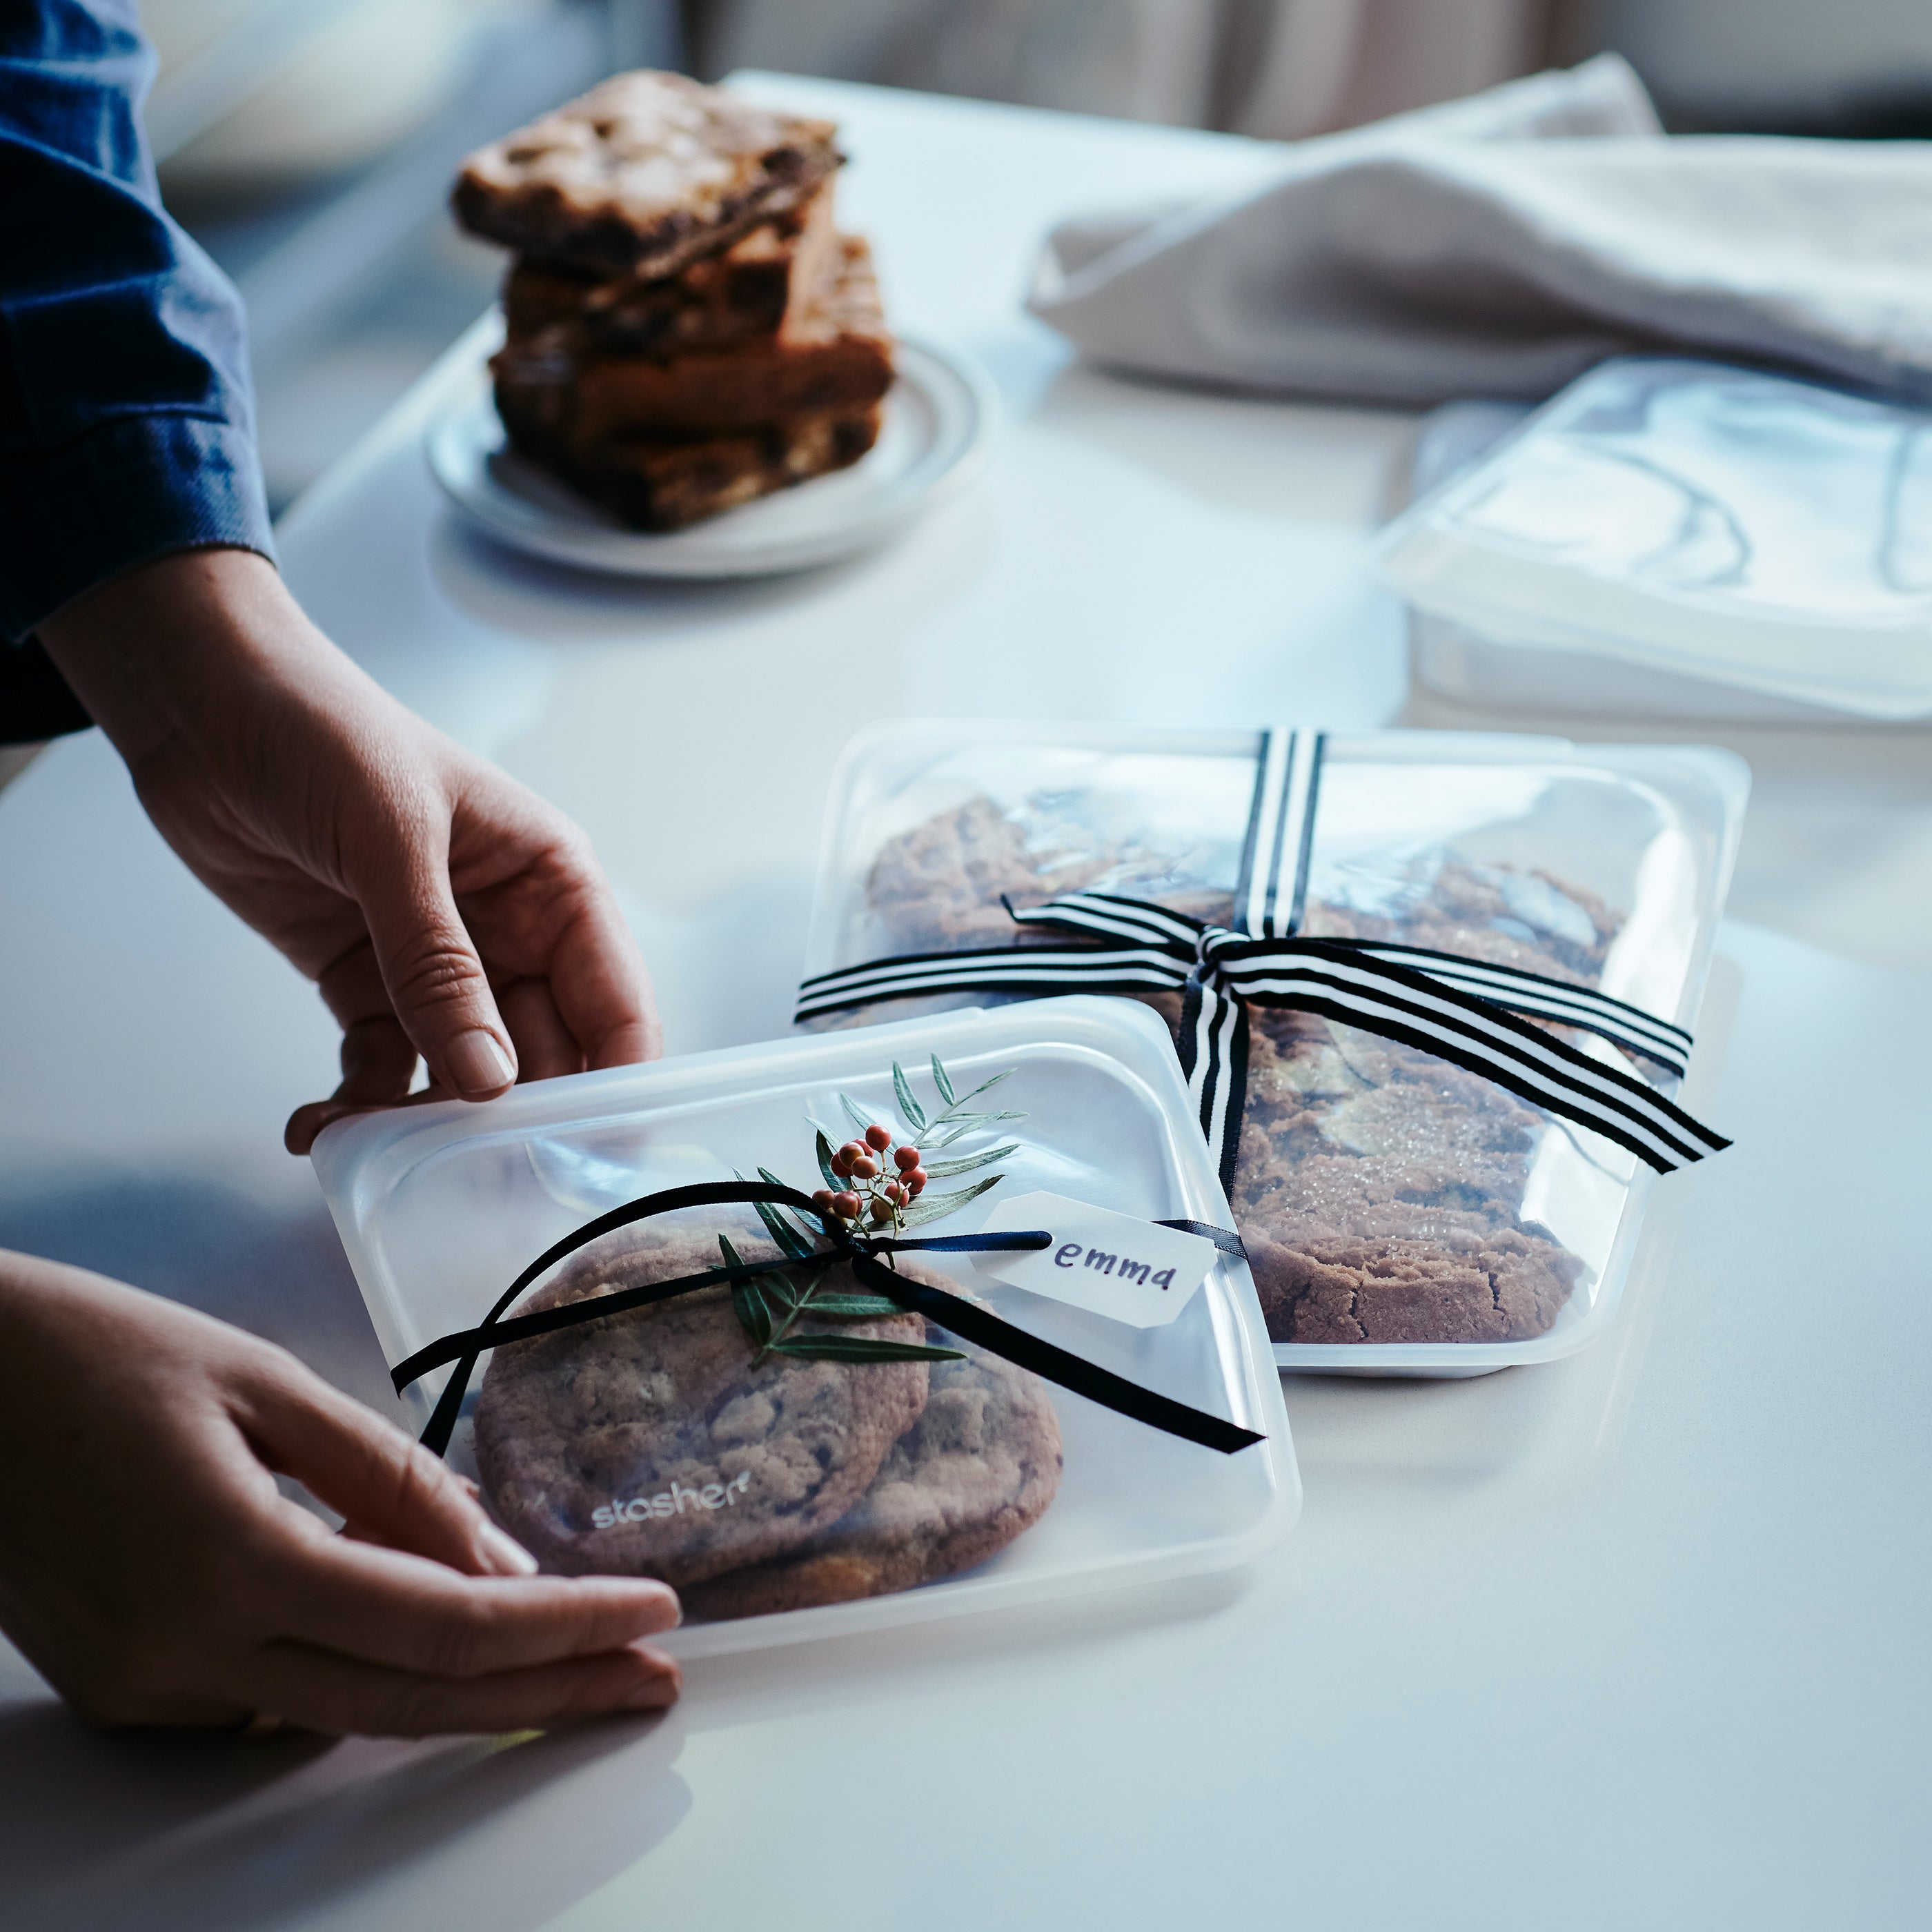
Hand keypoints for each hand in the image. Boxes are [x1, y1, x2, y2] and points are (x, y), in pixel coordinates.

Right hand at [0, 1251, 681, 1733]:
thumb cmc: (96, 1355)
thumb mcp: (265, 1382)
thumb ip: (389, 1479)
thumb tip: (498, 1556)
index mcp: (231, 1562)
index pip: (443, 1625)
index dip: (563, 1628)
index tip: (655, 1614)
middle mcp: (190, 1654)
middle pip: (413, 1701)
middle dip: (551, 1694)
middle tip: (652, 1677)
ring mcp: (152, 1689)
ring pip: (350, 1714)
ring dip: (474, 1693)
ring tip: (580, 1660)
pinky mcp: (128, 1692)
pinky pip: (280, 1701)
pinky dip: (371, 1672)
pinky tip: (438, 1637)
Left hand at [39, 548, 658, 1151]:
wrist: (199, 706)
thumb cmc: (321, 733)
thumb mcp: (391, 840)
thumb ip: (440, 965)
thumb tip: (490, 1082)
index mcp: (555, 884)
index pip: (614, 1003)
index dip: (615, 1084)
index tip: (590, 1163)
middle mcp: (512, 932)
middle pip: (543, 1054)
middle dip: (513, 1120)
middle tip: (472, 1185)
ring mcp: (439, 962)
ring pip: (463, 1071)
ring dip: (427, 1122)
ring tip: (382, 1157)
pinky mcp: (366, 982)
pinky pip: (383, 1066)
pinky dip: (359, 1105)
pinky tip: (318, 1129)